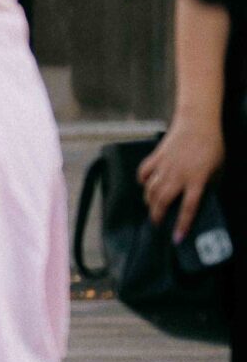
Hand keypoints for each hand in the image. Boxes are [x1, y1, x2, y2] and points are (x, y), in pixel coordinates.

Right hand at [138, 118, 225, 239]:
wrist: (198, 123)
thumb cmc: (212, 146)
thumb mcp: (217, 170)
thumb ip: (207, 186)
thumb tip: (200, 200)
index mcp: (196, 180)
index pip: (188, 208)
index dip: (182, 225)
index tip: (176, 238)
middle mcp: (178, 175)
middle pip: (162, 201)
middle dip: (157, 216)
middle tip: (157, 223)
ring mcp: (165, 165)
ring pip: (150, 189)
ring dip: (150, 201)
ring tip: (152, 207)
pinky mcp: (156, 156)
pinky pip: (144, 173)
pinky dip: (143, 181)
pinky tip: (145, 185)